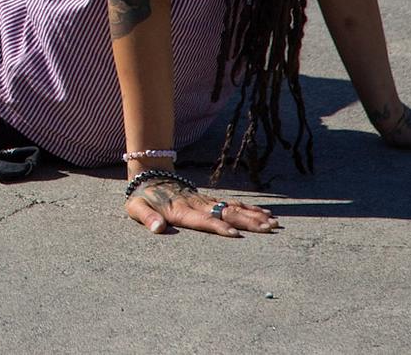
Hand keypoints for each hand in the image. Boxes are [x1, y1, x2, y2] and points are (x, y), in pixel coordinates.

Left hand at [124, 176, 279, 237]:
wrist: (150, 175)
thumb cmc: (143, 197)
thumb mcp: (136, 208)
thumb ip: (147, 218)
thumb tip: (158, 228)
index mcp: (182, 210)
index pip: (203, 220)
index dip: (218, 226)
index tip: (235, 234)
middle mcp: (198, 205)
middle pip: (226, 213)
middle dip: (248, 222)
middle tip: (268, 229)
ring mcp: (207, 201)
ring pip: (234, 208)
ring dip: (254, 216)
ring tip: (274, 224)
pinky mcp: (211, 200)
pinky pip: (233, 203)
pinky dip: (250, 208)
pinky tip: (266, 214)